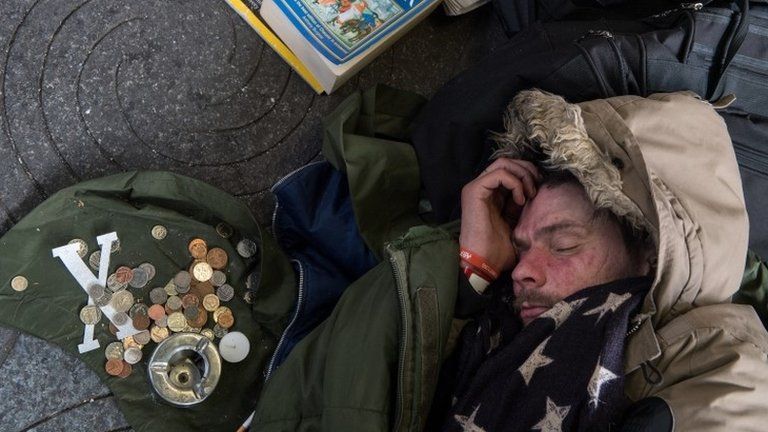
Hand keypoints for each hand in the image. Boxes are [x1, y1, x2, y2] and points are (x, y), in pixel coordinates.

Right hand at [459, 158, 540, 273]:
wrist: (484, 262)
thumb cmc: (499, 249)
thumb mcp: (516, 222)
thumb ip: (522, 205)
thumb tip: (538, 190)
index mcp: (491, 194)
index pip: (511, 170)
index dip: (528, 174)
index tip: (540, 189)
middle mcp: (482, 187)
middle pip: (508, 162)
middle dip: (527, 170)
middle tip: (537, 187)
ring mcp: (476, 187)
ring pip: (504, 163)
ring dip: (523, 175)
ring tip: (530, 194)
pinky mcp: (474, 190)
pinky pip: (500, 174)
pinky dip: (515, 183)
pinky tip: (521, 200)